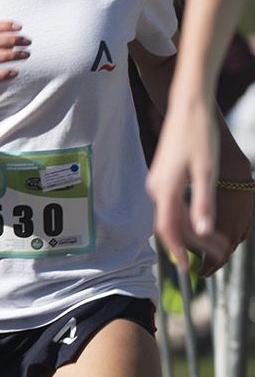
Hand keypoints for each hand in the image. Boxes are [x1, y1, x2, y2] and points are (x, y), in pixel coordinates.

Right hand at [151, 88, 250, 274]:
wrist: (188, 107)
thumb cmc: (199, 136)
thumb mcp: (206, 172)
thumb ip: (203, 204)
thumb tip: (202, 233)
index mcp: (165, 188)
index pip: (167, 229)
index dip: (177, 251)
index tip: (188, 270)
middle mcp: (157, 187)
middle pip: (170, 226)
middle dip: (193, 244)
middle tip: (218, 255)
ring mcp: (158, 182)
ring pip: (171, 216)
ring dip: (191, 232)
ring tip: (215, 242)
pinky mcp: (163, 176)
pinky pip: (171, 205)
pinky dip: (186, 219)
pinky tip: (202, 222)